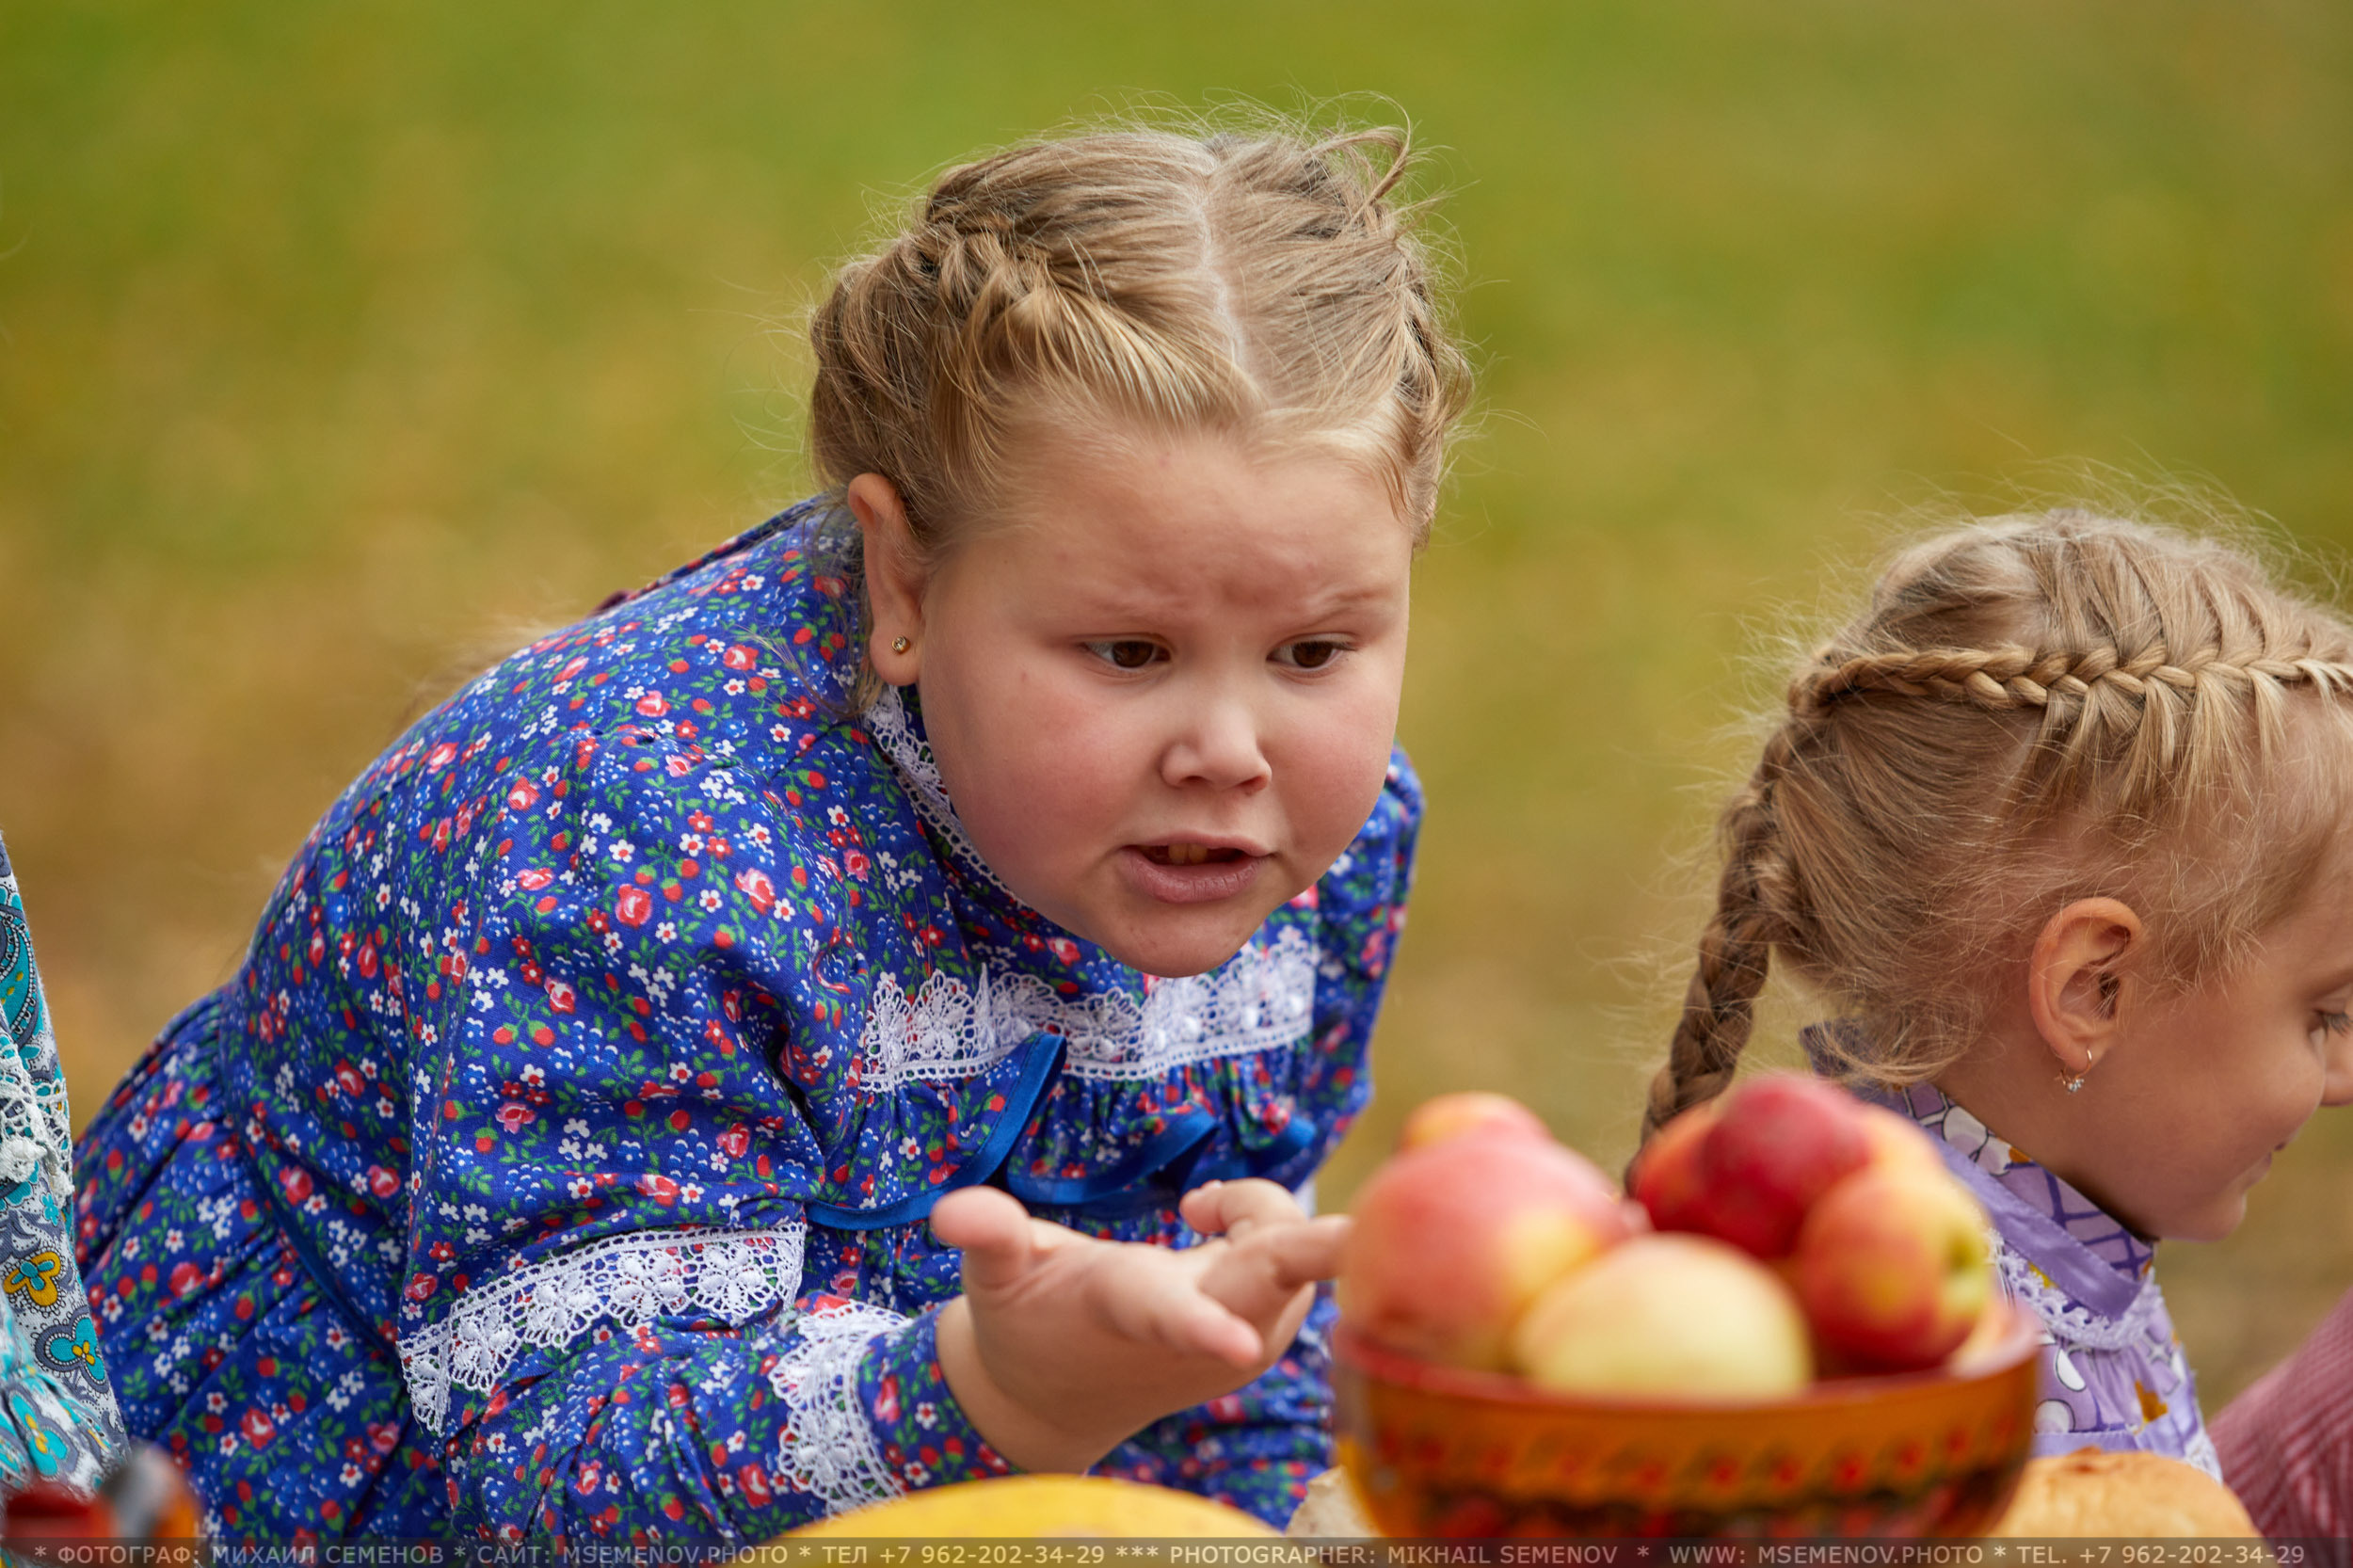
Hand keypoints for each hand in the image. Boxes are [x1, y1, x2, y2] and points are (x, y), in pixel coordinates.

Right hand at [930, 1179, 1348, 1472]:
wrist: (1060, 1395)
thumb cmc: (1026, 1320)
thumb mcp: (996, 1279)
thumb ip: (988, 1240)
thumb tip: (952, 1212)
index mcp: (1128, 1311)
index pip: (1164, 1314)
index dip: (1199, 1326)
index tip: (1237, 1348)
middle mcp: (1199, 1326)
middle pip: (1272, 1280)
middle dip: (1319, 1254)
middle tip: (1362, 1232)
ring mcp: (1242, 1327)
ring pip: (1292, 1252)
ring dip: (1262, 1211)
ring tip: (1198, 1211)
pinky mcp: (1266, 1320)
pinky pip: (1300, 1255)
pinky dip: (1270, 1220)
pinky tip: (1212, 1219)